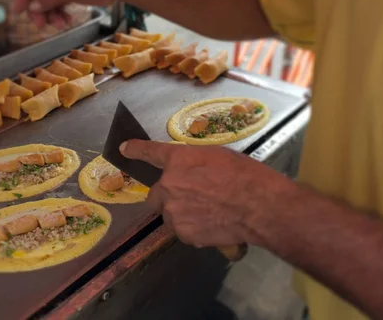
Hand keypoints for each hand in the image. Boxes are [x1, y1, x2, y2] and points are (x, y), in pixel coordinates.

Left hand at [120, 140, 293, 247]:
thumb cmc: (245, 175)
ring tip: (209, 213)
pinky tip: (214, 225)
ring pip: (170, 214)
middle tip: (192, 198)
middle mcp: (169, 184)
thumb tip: (191, 172)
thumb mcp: (219, 157)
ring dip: (182, 214)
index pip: (151, 152)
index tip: (124, 149)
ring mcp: (174, 211)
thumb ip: (196, 164)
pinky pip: (183, 230)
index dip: (137, 150)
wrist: (258, 206)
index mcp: (178, 160)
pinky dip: (194, 229)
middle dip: (168, 197)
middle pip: (156, 195)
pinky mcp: (183, 233)